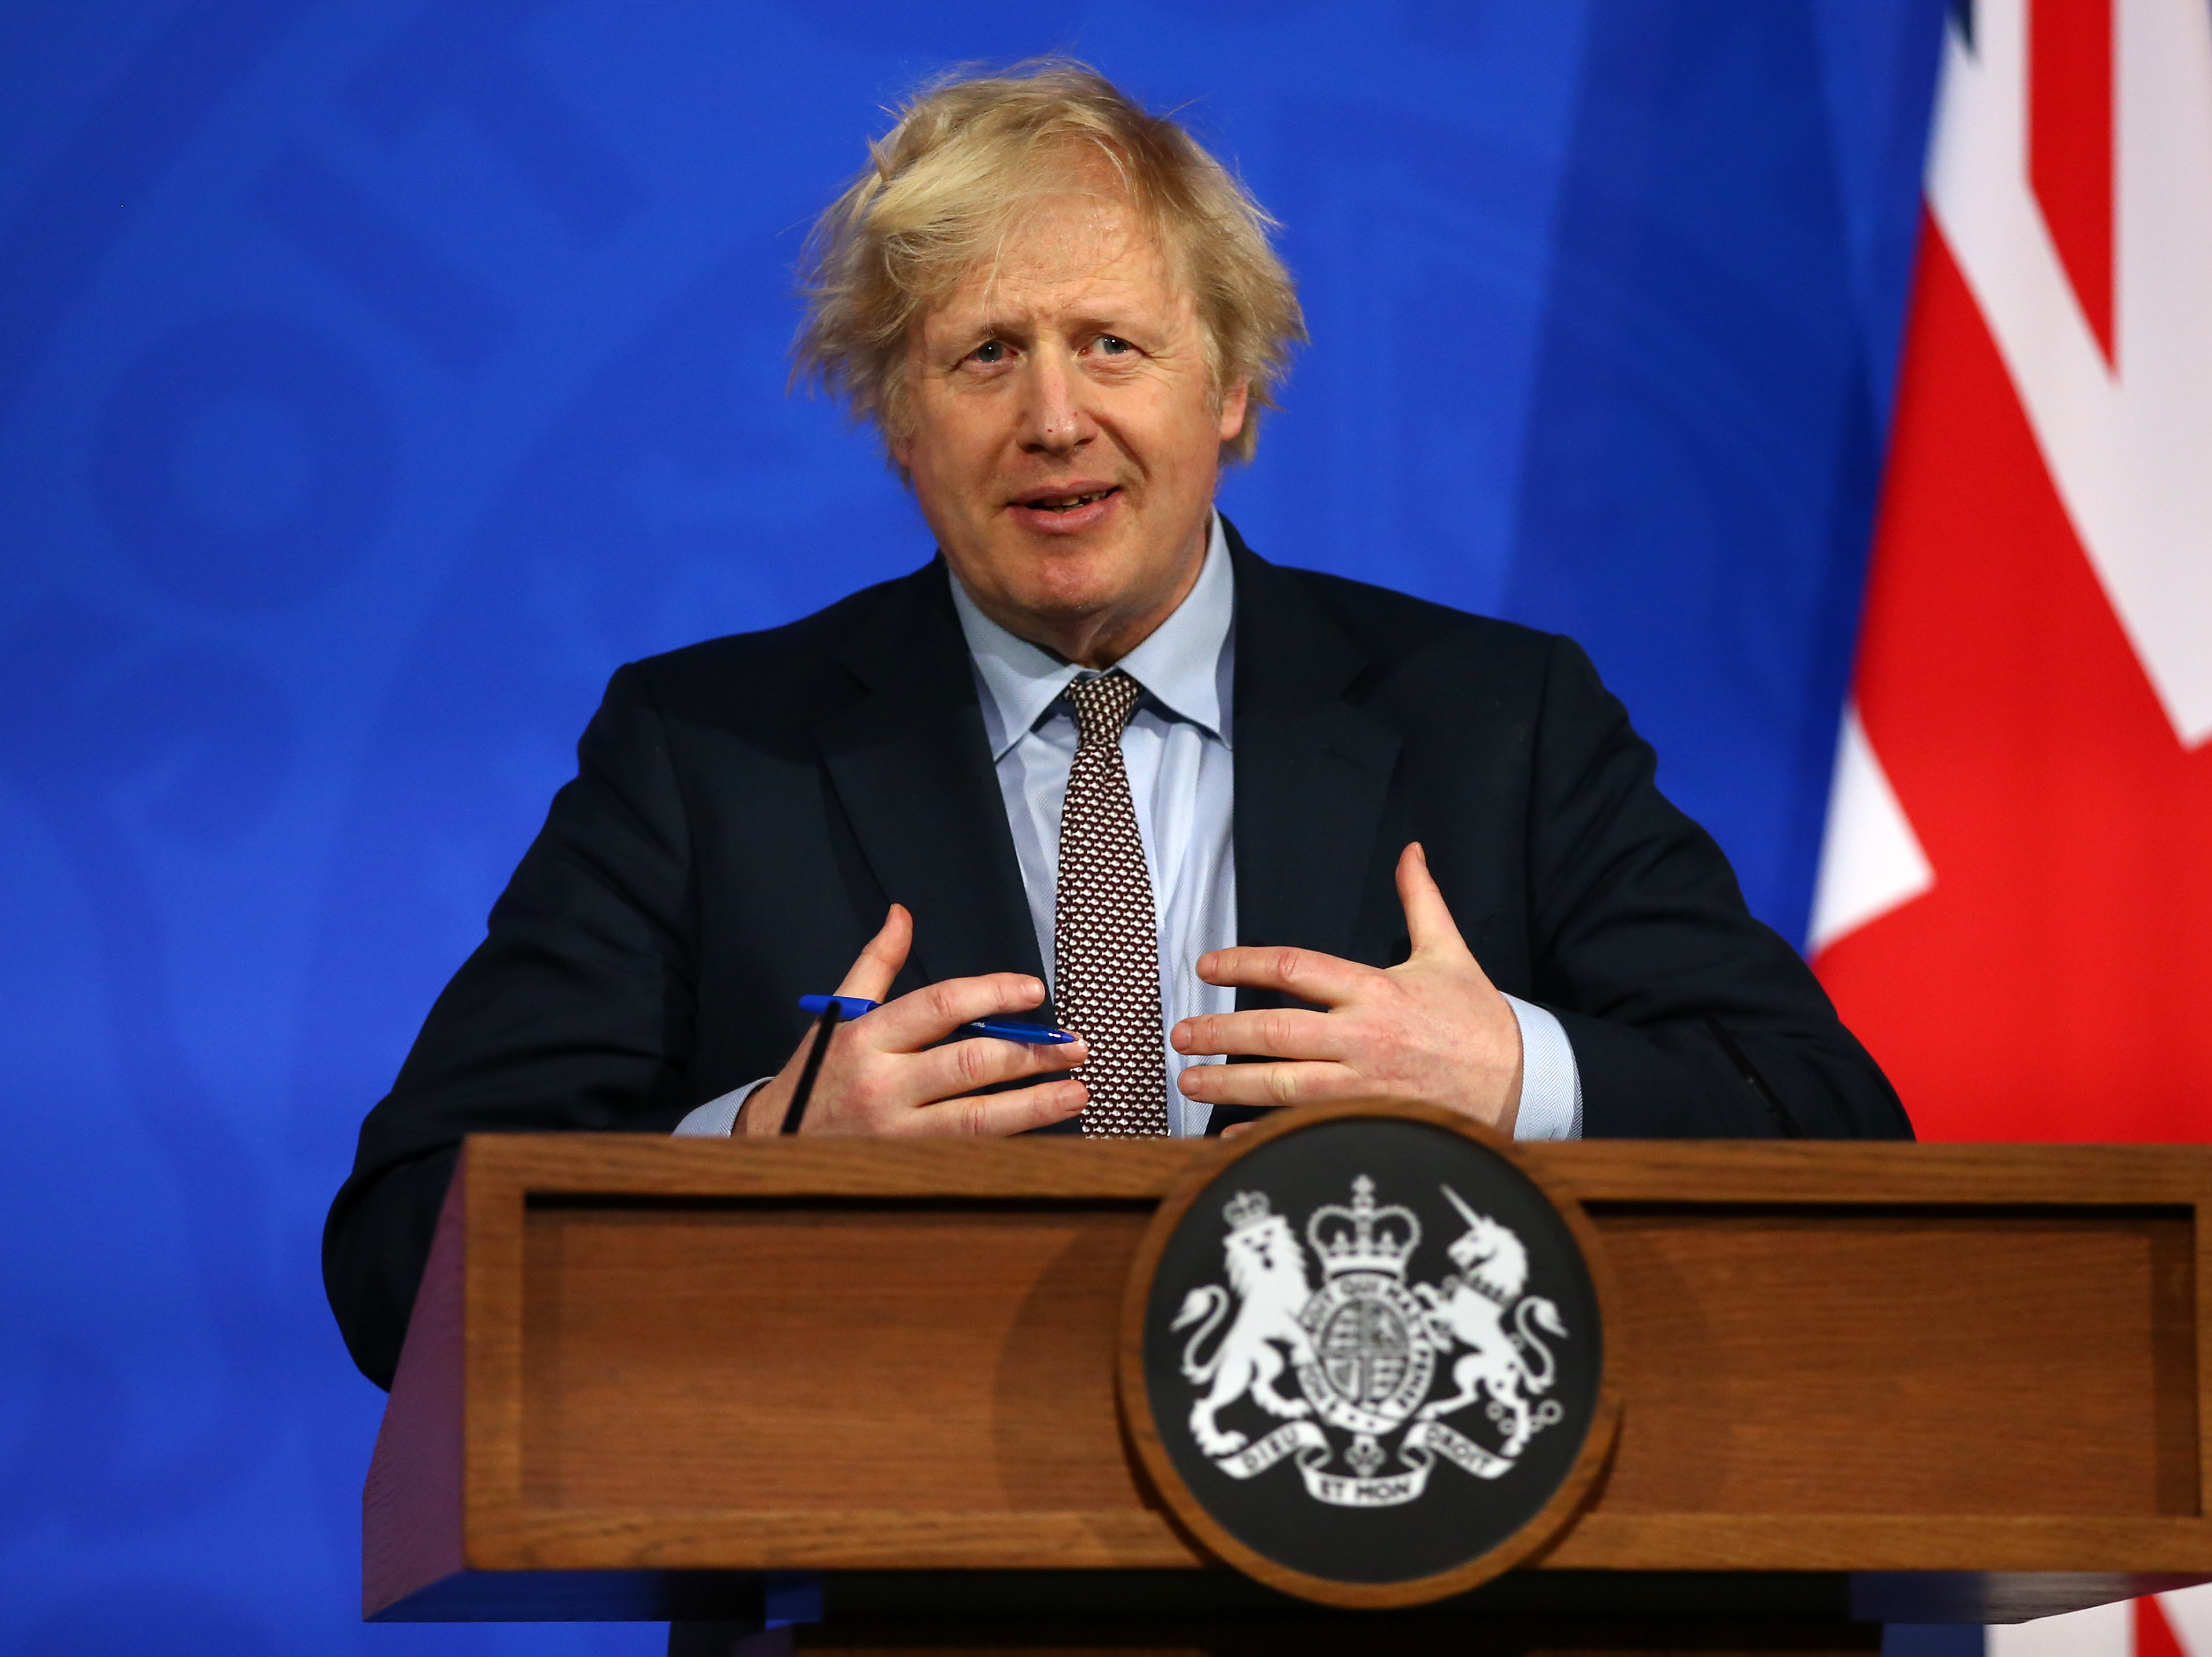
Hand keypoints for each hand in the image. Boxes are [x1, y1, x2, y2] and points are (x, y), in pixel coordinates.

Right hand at [740, 904, 1088, 1135]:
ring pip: (977, 1119)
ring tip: (1077, 1092)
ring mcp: (897, 1134)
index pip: (941, 1006)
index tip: (1033, 991)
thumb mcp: (840, 1014)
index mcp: (868, 1036)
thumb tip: (902, 914)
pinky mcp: (907, 1167)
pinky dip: (1009, 1141)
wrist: (774, 1143)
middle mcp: (883, 1085)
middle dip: (1030, 1053)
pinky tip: (1042, 1129)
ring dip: (1034, 1105)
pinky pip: (968, 1153)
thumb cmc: (818, 1074)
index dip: (992, 994)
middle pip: (970, 1063)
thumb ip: (876, 963)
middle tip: (1075, 1046)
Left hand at [1169, 844, 1521, 1137]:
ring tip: (1190, 1081)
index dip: (1244, 963)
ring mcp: (1363, 1086)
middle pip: (1275, 1032)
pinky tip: (1231, 1137)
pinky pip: (1305, 1130)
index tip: (1207, 967)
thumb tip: (1412, 851)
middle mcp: (1363, 1038)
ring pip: (1281, 1086)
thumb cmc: (1477, 1019)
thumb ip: (1421, 901)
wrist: (1525, 1084)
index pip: (1294, 967)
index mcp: (1375, 990)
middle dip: (1219, 1032)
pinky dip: (1264, 1136)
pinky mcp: (1369, 1123)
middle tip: (1180, 1035)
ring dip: (1229, 1084)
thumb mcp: (1449, 952)